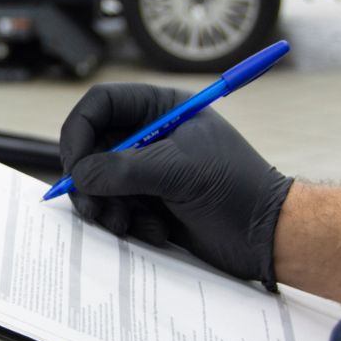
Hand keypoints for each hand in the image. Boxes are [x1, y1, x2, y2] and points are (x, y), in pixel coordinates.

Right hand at [59, 84, 292, 288]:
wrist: (265, 236)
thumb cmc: (236, 189)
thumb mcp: (178, 171)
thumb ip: (123, 170)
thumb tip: (79, 176)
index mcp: (160, 108)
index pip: (100, 104)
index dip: (78, 131)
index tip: (75, 166)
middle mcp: (147, 134)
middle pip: (90, 146)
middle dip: (88, 181)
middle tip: (93, 208)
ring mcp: (145, 169)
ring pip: (96, 182)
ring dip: (105, 207)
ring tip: (126, 224)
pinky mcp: (146, 200)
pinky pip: (112, 207)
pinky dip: (124, 222)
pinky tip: (154, 230)